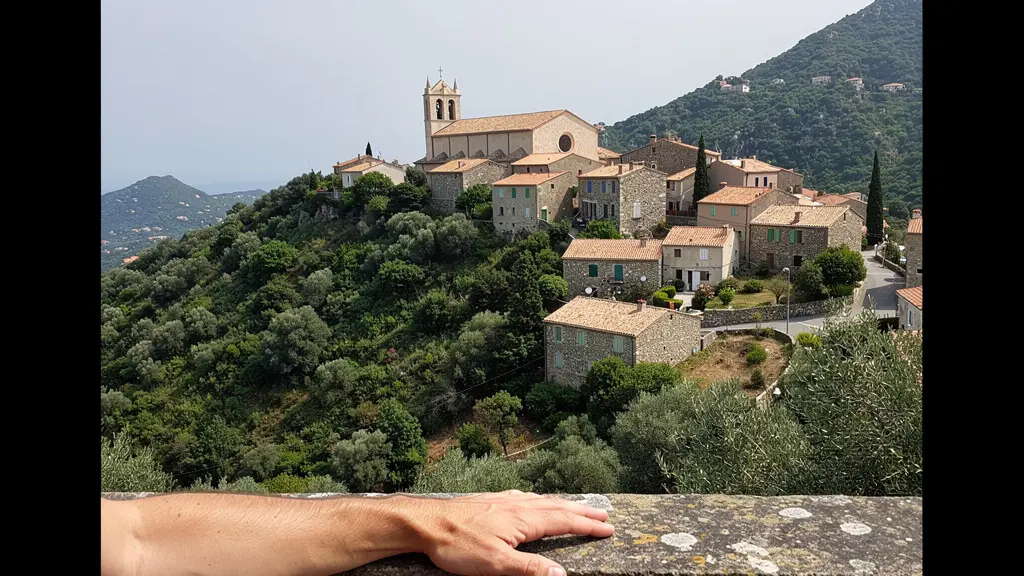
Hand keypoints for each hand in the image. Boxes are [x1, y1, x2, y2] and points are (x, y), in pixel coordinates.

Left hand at [413, 490, 613, 575]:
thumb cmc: (457, 544)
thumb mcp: (496, 564)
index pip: (564, 522)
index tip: (609, 529)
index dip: (587, 527)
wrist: (425, 522)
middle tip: (604, 515)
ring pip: (541, 501)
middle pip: (558, 507)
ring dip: (563, 505)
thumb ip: (530, 569)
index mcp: (523, 520)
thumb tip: (562, 574)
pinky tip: (533, 501)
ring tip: (576, 507)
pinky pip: (523, 498)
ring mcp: (502, 502)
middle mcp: (517, 506)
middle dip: (582, 512)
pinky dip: (539, 500)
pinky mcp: (489, 502)